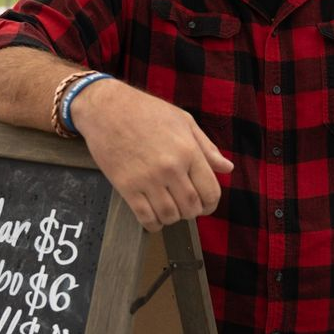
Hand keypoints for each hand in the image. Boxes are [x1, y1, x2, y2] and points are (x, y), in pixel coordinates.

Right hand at [71, 78, 233, 231]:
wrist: (106, 108)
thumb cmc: (146, 111)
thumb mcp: (183, 121)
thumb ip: (207, 147)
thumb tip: (227, 168)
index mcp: (188, 151)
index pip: (210, 191)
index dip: (211, 204)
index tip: (207, 206)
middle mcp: (170, 168)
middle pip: (191, 207)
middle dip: (192, 212)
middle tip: (187, 208)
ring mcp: (147, 179)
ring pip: (169, 215)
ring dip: (173, 218)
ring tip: (170, 210)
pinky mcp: (126, 187)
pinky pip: (145, 217)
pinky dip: (154, 224)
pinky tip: (154, 218)